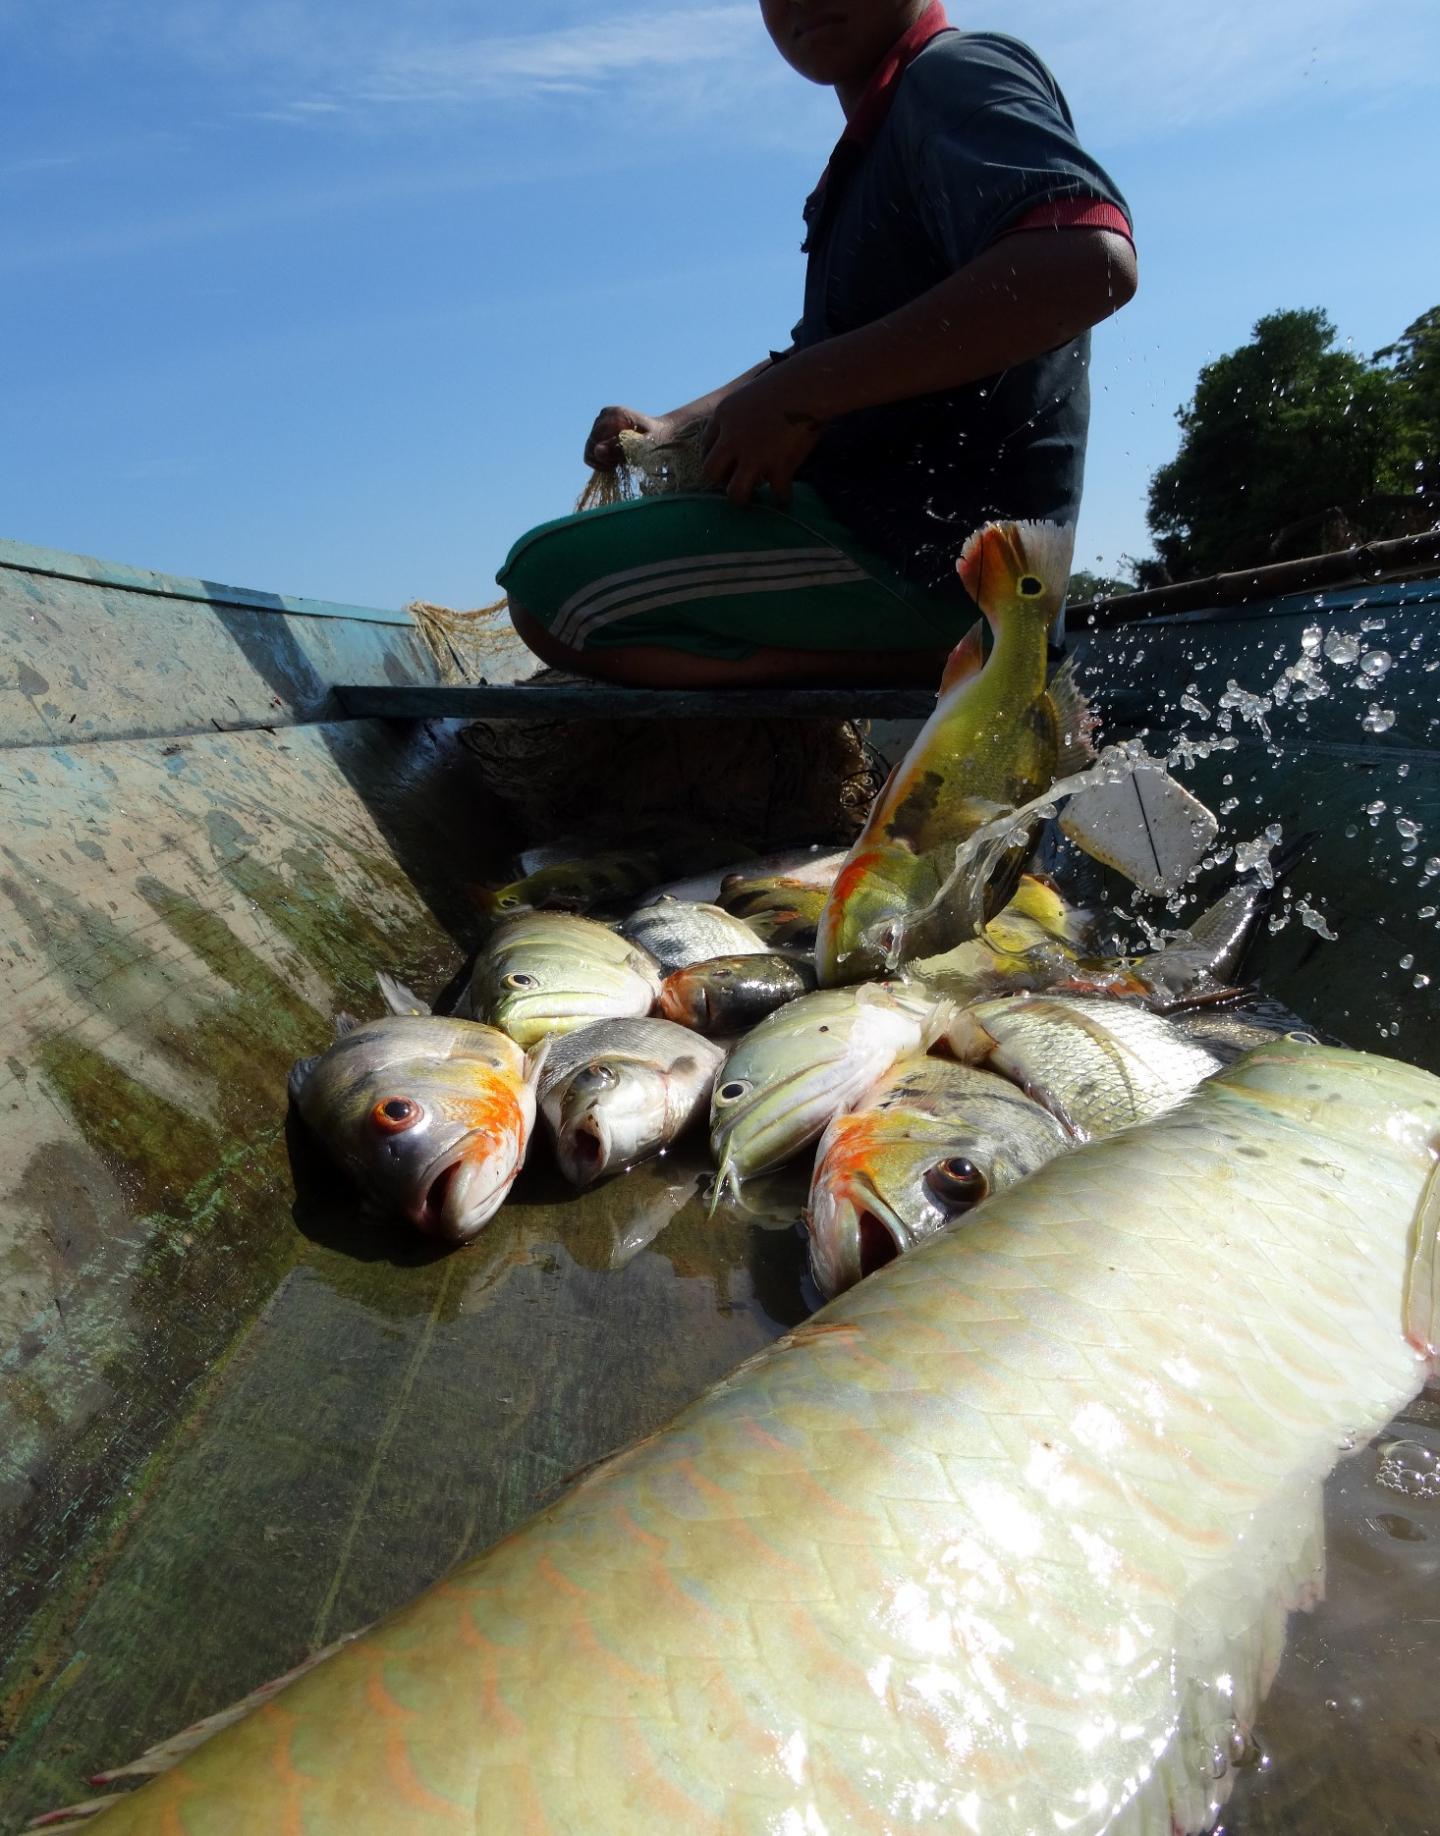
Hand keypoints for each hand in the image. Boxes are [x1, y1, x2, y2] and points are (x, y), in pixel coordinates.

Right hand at [584, 406, 674, 471]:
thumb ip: (620, 450)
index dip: (604, 458)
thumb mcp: (642, 448)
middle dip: (603, 460)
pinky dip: (601, 460)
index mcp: (615, 415)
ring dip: (602, 461)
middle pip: (591, 445)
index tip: (619, 462)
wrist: (662, 434)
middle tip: (620, 463)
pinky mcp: (600, 428)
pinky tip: (615, 460)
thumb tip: (597, 451)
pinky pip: (591, 449)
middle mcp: (605, 414)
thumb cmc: (657, 442)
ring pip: (590, 449)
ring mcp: (601, 420)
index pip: (596, 441)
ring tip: (619, 461)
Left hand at [699, 364, 824, 506]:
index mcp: (724, 416)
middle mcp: (732, 439)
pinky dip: (783, 497)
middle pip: (710, 472)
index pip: (706, 445)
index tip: (725, 463)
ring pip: (736, 493)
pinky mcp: (778, 468)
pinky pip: (777, 494)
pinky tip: (786, 497)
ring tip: (755, 499)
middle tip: (734, 481)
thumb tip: (748, 434)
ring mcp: (753, 456)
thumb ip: (743, 415)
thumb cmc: (786, 382)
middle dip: (721, 480)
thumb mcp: (751, 392)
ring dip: (744, 498)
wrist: (807, 385)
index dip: (716, 456)